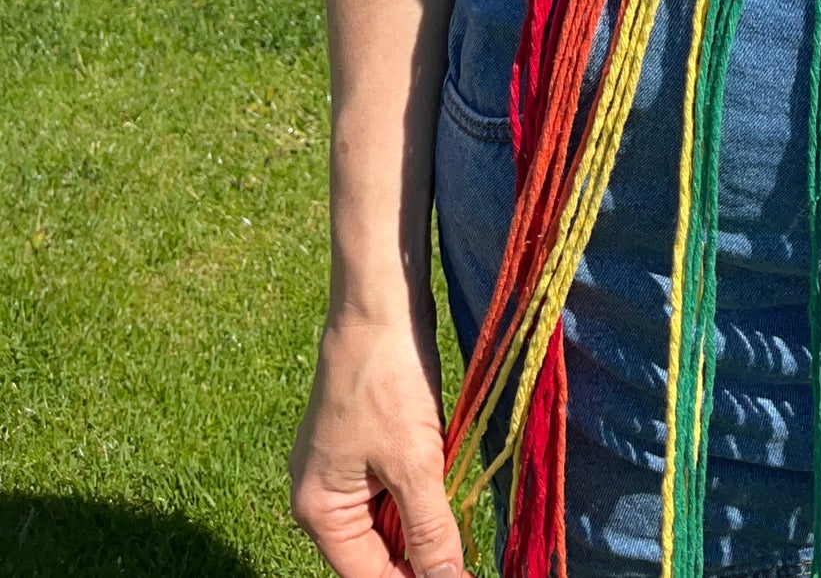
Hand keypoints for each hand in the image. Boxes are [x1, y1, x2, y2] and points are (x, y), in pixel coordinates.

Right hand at [290, 306, 467, 576]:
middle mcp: (320, 495)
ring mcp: (339, 467)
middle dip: (421, 550)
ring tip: (457, 500)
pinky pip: (391, 484)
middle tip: (470, 549)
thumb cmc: (388, 379)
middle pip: (377, 550)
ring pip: (389, 516)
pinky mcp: (362, 441)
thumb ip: (430, 532)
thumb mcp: (415, 463)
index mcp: (318, 511)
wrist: (380, 302)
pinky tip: (445, 470)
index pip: (368, 576)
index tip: (461, 574)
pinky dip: (420, 485)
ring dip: (425, 515)